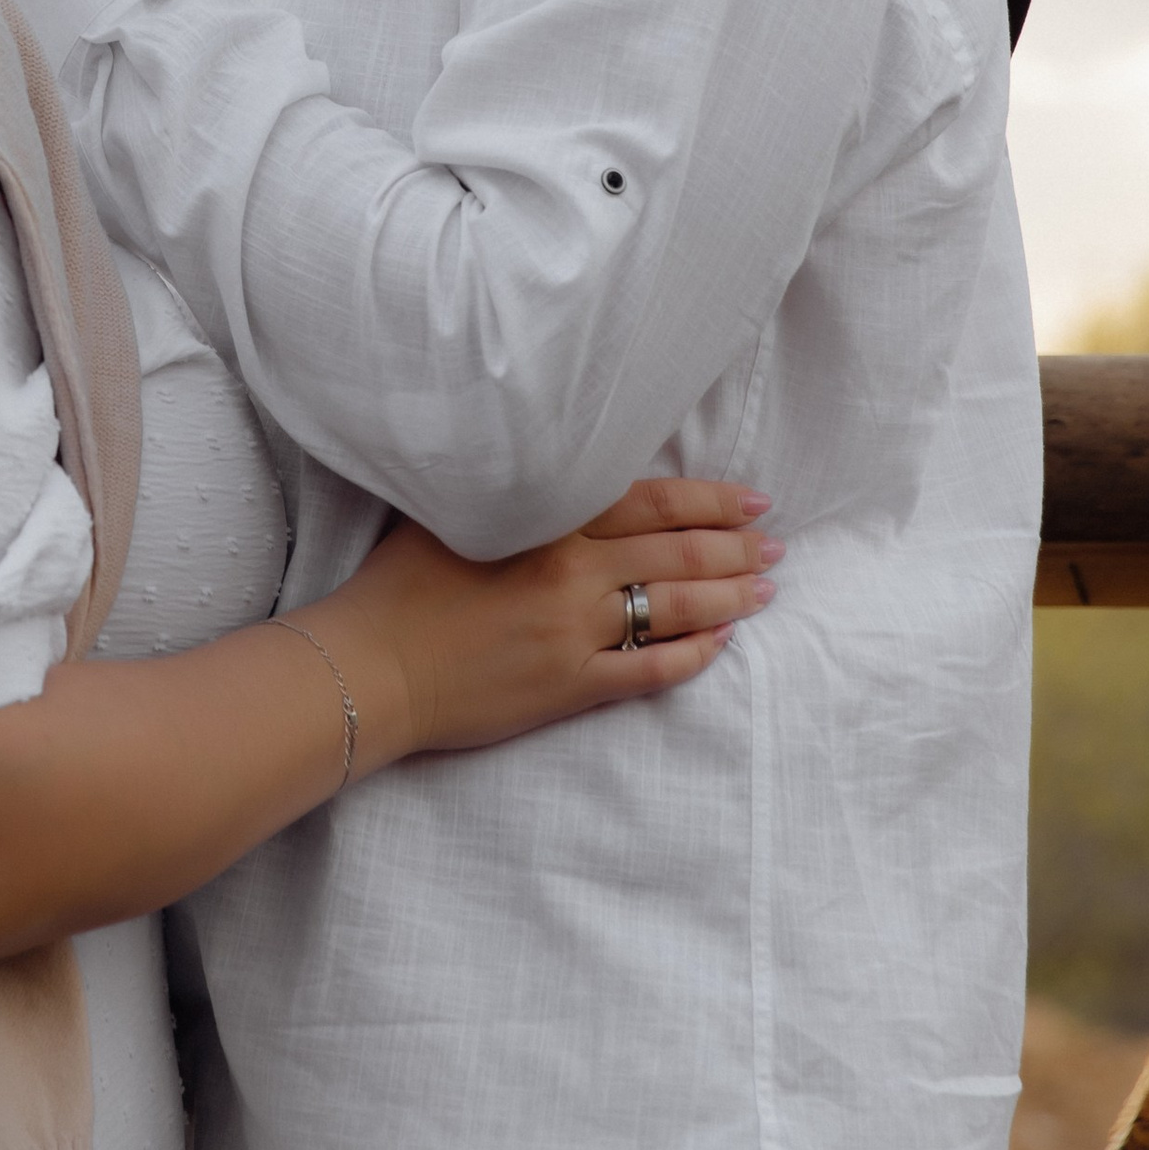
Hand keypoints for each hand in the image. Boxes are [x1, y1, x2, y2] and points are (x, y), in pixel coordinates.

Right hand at [303, 475, 777, 769]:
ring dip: (728, 598)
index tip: (752, 500)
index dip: (709, 501)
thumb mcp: (450, 513)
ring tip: (765, 591)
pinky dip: (693, 657)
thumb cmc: (399, 585)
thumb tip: (549, 462)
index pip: (650, 504)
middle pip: (676, 554)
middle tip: (776, 546)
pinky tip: (721, 646)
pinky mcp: (571, 688)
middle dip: (736, 548)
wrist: (372, 666)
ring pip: (675, 610)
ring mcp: (575, 634)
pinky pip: (651, 671)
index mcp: (547, 524)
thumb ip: (511, 489)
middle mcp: (572, 574)